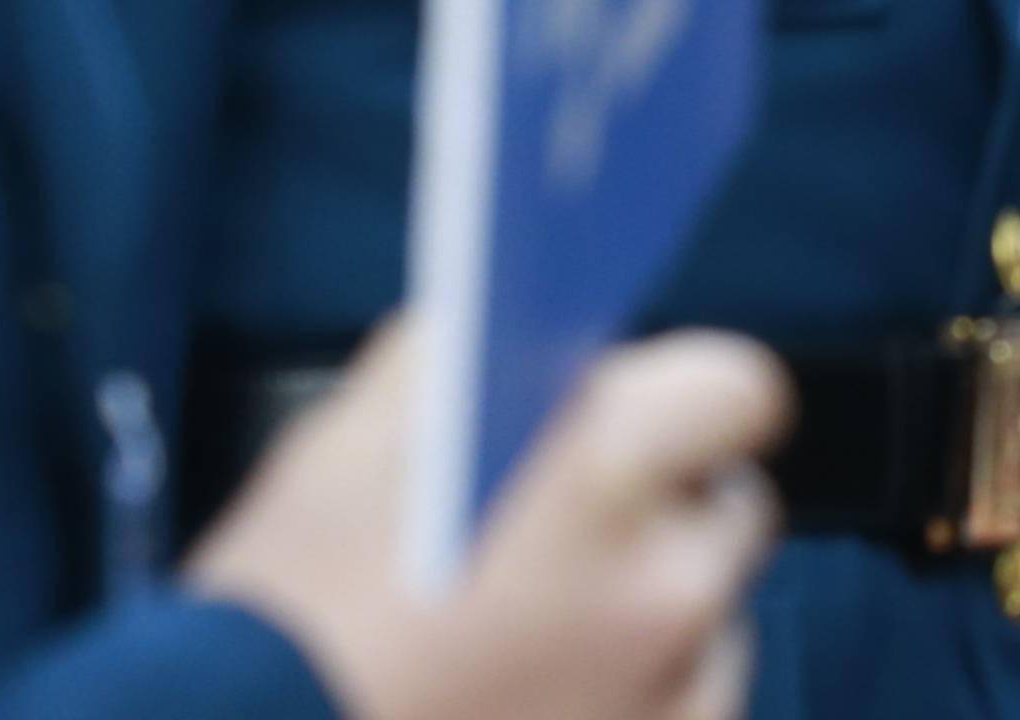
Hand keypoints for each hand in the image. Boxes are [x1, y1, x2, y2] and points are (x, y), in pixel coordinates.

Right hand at [189, 321, 782, 719]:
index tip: (640, 420)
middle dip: (661, 508)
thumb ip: (482, 359)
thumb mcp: (358, 431)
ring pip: (706, 619)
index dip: (683, 401)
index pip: (738, 390)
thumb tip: (545, 338)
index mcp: (609, 468)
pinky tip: (538, 699)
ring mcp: (667, 691)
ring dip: (645, 616)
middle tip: (562, 535)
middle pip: (727, 506)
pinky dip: (632, 704)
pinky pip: (684, 708)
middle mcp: (664, 580)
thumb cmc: (281, 611)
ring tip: (530, 638)